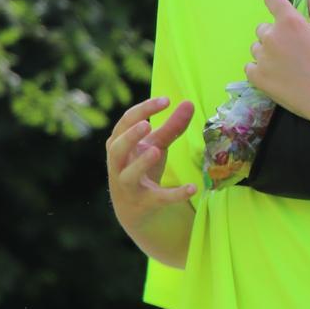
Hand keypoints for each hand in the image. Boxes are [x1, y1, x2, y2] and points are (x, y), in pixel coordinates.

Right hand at [105, 96, 196, 231]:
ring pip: (128, 175)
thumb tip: (189, 103)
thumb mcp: (155, 146)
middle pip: (117, 148)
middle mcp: (119, 165)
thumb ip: (171, 126)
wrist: (134, 208)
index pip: (125, 123)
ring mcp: (128, 185)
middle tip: (147, 125)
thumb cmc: (142, 168)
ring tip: (156, 151)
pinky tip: (192, 188)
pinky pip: (158, 198)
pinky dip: (174, 194)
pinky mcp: (144, 203)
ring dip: (141, 163)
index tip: (166, 100)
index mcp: (119, 145)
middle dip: (130, 137)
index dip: (143, 110)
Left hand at [245, 0, 309, 127]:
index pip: (272, 0)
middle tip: (295, 51)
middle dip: (276, 35)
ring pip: (257, 48)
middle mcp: (271, 36)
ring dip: (267, 53)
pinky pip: (250, 67)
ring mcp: (262, 58)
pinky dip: (260, 70)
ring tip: (287, 67)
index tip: (282, 13)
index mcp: (290, 21)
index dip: (276, 4)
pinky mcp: (257, 77)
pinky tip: (278, 76)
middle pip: (264, 28)